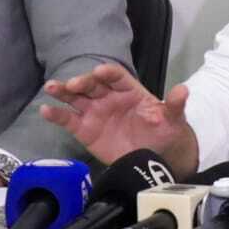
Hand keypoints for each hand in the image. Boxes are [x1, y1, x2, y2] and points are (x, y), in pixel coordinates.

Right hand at [40, 64, 198, 177]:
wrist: (153, 155)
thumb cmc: (163, 131)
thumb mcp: (172, 119)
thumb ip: (175, 105)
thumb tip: (183, 90)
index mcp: (129, 90)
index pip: (116, 76)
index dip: (107, 73)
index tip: (99, 73)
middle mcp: (109, 97)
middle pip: (92, 85)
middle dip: (82, 82)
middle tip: (72, 84)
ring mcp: (95, 112)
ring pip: (76, 98)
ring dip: (63, 91)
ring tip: (51, 87)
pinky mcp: (85, 130)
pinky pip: (68, 120)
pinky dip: (56, 115)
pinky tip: (45, 110)